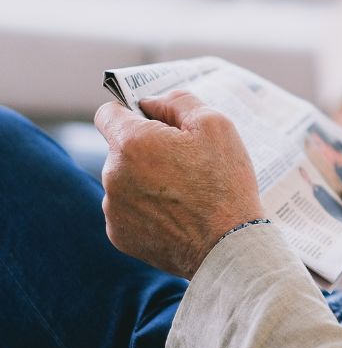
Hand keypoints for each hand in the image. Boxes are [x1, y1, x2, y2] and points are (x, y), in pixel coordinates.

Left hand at [95, 91, 264, 279]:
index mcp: (132, 143)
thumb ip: (178, 101)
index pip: (108, 113)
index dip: (131, 111)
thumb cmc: (224, 182)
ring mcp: (113, 208)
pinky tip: (176, 213)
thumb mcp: (215, 124)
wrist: (228, 245)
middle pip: (121, 148)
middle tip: (186, 159)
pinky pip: (127, 208)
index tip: (152, 119)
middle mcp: (112, 175)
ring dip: (146, 178)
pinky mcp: (119, 235)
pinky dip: (146, 207)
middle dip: (147, 148)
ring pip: (124, 179)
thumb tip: (152, 102)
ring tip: (185, 190)